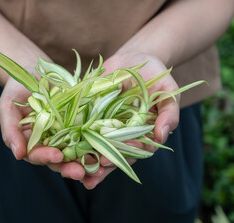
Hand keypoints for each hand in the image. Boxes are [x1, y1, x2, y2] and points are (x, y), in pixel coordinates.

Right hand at [0, 77, 106, 180]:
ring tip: (95, 169)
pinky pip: (85, 136)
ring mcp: (64, 134)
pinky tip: (103, 150)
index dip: (46, 157)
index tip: (57, 155)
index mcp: (30, 142)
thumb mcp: (7, 107)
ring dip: (84, 162)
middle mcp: (47, 142)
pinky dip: (93, 145)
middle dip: (68, 167)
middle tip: (80, 172)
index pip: (36, 155)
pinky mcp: (78, 124)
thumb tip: (18, 155)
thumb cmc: (16, 89)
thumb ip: (10, 130)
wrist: (33, 70)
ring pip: (74, 152)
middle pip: (57, 160)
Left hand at [79, 53, 179, 188]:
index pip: (134, 151)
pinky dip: (74, 141)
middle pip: (114, 154)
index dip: (124, 158)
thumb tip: (162, 135)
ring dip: (87, 161)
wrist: (134, 58)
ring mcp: (105, 125)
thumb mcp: (167, 91)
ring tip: (77, 174)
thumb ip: (169, 112)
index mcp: (142, 133)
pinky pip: (82, 130)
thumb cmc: (155, 75)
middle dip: (102, 166)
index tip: (113, 161)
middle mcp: (123, 133)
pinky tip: (64, 152)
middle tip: (91, 173)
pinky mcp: (90, 115)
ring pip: (96, 147)